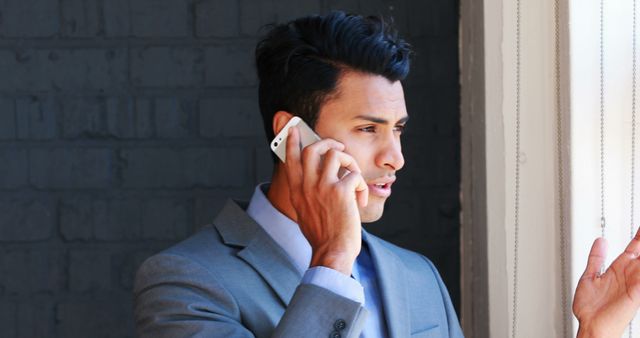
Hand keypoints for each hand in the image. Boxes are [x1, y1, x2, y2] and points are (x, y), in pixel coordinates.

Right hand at [283, 126, 367, 275]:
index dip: (293, 141)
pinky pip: (354, 175)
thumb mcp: (304, 212)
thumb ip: (306, 194)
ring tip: (353, 175)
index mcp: (297, 191)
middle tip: (338, 148)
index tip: (294, 129)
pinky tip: (360, 202)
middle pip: (313, 149)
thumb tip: (314, 179)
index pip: (291, 159)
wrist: (332, 252)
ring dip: (349, 161)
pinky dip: (361, 187)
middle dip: (328, 142)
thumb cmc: (322, 236)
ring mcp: (323, 187)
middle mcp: (307, 186)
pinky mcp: (341, 192)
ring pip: (335, 154)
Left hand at [573, 229, 639, 336]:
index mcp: (618, 269)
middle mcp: (628, 275)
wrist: (590, 325)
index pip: (634, 248)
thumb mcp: (591, 275)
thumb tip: (601, 240)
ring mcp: (633, 283)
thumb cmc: (590, 307)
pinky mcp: (636, 293)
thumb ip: (596, 258)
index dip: (639, 236)